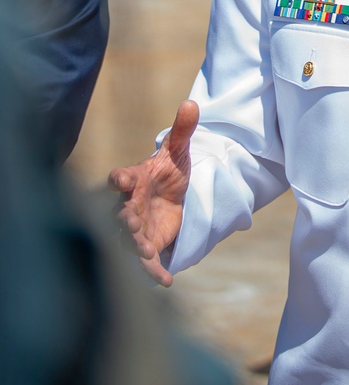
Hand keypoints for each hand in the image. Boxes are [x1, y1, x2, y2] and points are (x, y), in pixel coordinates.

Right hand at [108, 99, 198, 286]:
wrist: (173, 194)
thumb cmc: (169, 170)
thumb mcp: (178, 150)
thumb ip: (182, 130)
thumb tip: (192, 103)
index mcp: (134, 178)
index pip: (121, 177)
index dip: (120, 179)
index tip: (122, 180)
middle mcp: (129, 205)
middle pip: (121, 213)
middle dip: (125, 219)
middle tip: (132, 223)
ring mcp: (136, 227)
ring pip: (129, 240)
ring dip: (135, 246)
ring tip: (146, 253)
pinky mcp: (148, 244)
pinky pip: (147, 261)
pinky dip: (153, 271)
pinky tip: (165, 280)